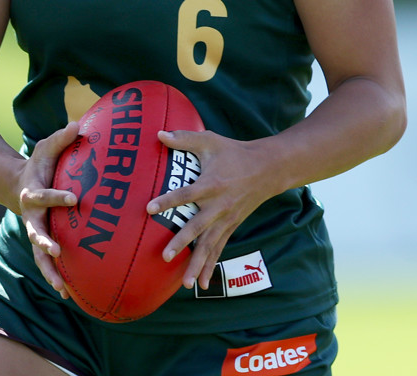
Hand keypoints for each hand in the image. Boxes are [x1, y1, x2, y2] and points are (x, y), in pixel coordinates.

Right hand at [17, 121, 79, 297]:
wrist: (19, 185)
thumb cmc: (39, 163)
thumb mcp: (46, 148)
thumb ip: (60, 138)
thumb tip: (77, 124)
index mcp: (32, 193)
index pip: (44, 196)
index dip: (57, 197)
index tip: (74, 198)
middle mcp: (31, 216)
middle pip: (35, 232)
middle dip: (45, 243)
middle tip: (57, 251)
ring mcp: (35, 231)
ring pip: (39, 255)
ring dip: (49, 270)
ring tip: (61, 288)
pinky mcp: (42, 242)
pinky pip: (47, 262)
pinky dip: (55, 276)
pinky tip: (67, 293)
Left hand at [146, 129, 273, 290]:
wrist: (267, 168)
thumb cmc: (233, 152)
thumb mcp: (210, 141)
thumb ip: (184, 138)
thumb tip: (158, 133)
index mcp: (211, 184)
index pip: (186, 194)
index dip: (168, 201)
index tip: (149, 209)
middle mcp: (219, 205)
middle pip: (198, 226)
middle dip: (182, 242)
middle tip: (165, 256)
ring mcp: (227, 219)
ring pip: (210, 244)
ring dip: (198, 263)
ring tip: (186, 284)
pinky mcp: (231, 226)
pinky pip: (219, 248)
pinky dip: (211, 266)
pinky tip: (202, 283)